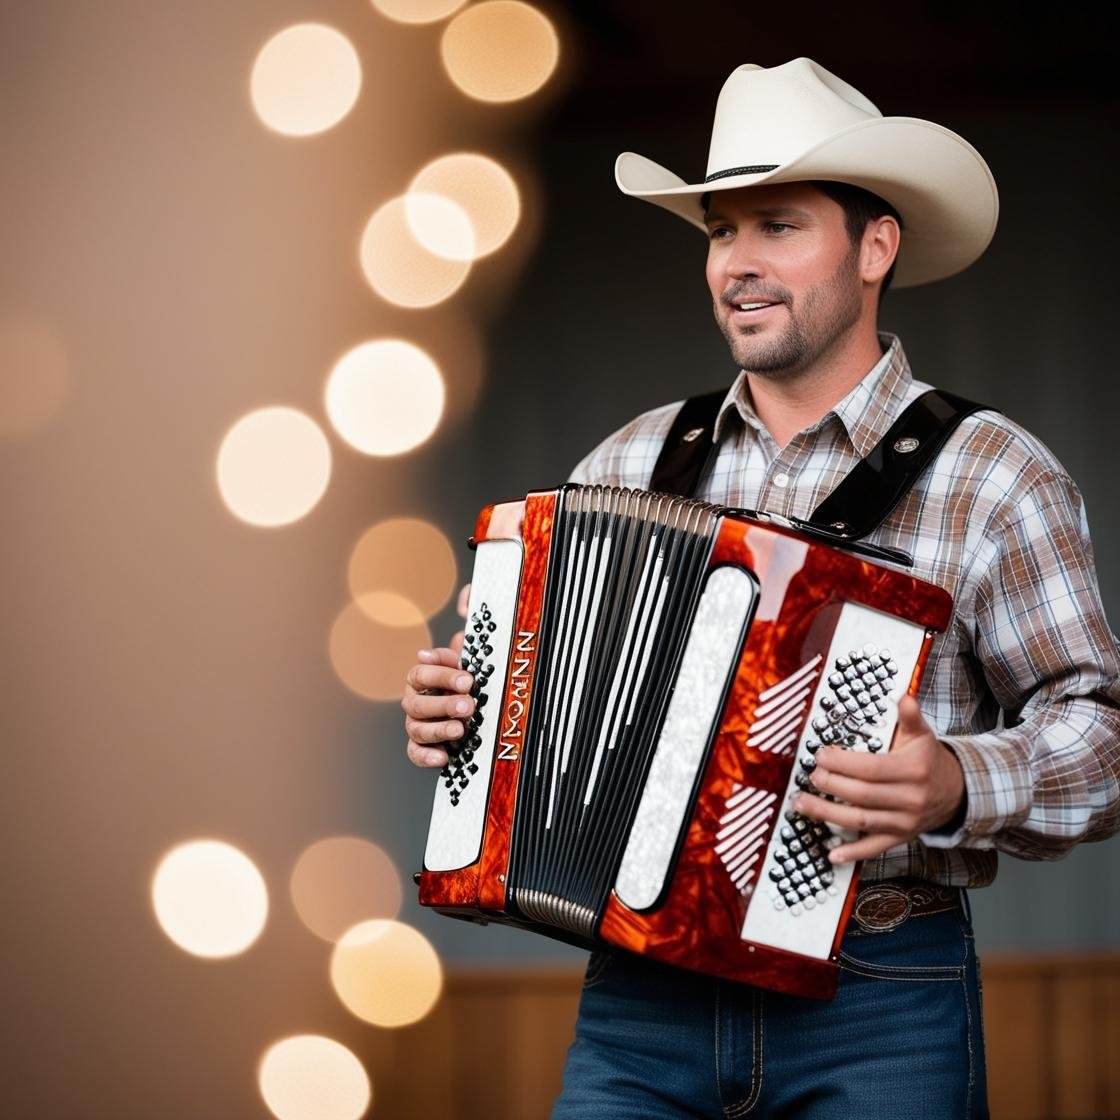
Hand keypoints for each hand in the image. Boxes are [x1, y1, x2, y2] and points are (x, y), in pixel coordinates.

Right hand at [402, 638, 472, 768]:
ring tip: (459, 729)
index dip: (443, 677)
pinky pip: (416, 753)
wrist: (476, 711)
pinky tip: (443, 757)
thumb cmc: (468, 684)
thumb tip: (462, 627)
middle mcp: (414, 702)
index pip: (421, 674)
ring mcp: (416, 726)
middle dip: (443, 705)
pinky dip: (427, 757)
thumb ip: (464, 645)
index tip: (467, 680)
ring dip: (438, 730)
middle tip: (468, 705)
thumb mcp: (468, 662)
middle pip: (417, 704)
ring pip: (417, 729)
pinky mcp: (422, 748)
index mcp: (421, 679)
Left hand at [792, 695, 965, 863]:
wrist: (957, 792)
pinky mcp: (900, 838)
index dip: (843, 764)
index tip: (821, 755)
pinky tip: (830, 853)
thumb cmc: (929, 760)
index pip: (871, 768)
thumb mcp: (923, 735)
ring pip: (861, 822)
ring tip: (801, 804)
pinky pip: (874, 848)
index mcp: (913, 771)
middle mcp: (910, 799)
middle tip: (811, 776)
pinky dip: (852, 853)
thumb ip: (911, 717)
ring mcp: (904, 822)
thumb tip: (903, 697)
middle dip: (831, 786)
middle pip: (862, 796)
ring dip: (827, 815)